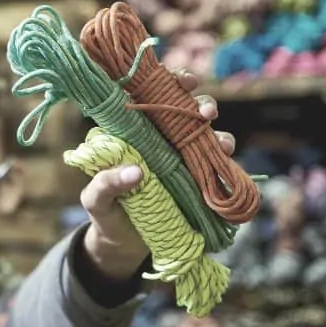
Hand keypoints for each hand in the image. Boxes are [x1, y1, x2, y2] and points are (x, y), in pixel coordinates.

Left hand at [80, 69, 236, 279]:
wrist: (124, 244)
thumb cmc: (105, 213)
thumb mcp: (95, 200)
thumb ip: (105, 185)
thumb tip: (135, 172)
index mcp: (133, 133)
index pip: (151, 97)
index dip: (169, 82)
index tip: (183, 82)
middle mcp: (160, 139)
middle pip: (185, 110)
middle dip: (201, 104)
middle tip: (206, 114)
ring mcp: (180, 158)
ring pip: (205, 136)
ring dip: (218, 135)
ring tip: (222, 145)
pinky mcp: (195, 180)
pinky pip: (216, 167)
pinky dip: (226, 163)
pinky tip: (229, 164)